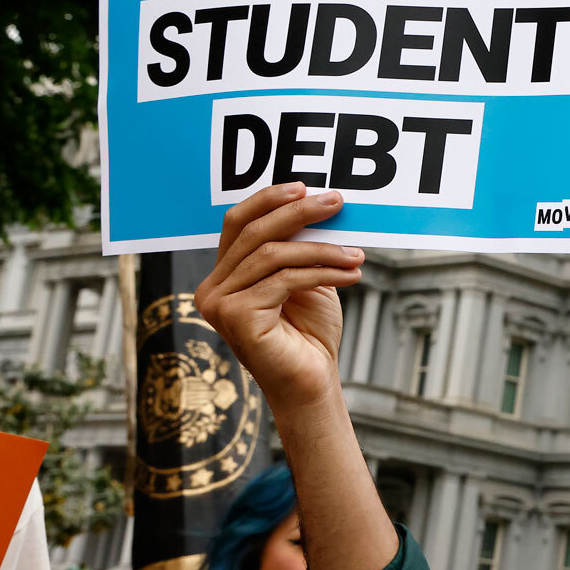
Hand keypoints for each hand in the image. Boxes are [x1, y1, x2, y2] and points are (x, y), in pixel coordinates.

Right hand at [195, 183, 362, 415]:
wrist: (313, 381)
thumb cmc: (309, 333)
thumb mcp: (307, 279)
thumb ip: (301, 246)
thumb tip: (321, 203)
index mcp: (223, 276)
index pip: (238, 224)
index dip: (268, 200)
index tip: (305, 187)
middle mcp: (212, 288)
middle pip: (253, 232)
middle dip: (299, 213)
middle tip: (336, 202)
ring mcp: (219, 304)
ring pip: (273, 254)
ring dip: (322, 248)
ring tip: (357, 254)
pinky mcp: (236, 318)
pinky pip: (284, 279)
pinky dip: (323, 271)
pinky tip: (352, 274)